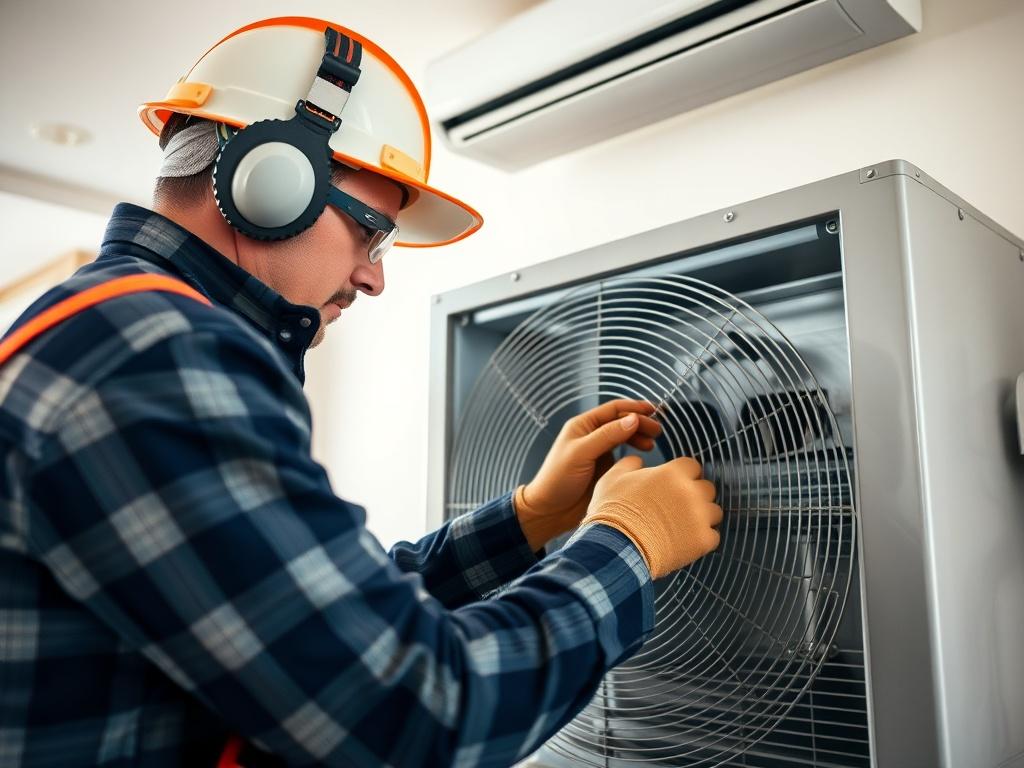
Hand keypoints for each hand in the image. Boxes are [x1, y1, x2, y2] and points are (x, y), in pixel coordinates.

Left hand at [515, 399, 661, 550]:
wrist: (550, 510)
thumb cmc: (557, 479)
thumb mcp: (581, 454)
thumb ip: (607, 436)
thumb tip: (633, 419)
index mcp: (582, 426)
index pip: (613, 410)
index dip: (634, 408)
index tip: (653, 410)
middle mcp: (591, 435)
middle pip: (620, 422)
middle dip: (640, 423)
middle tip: (657, 430)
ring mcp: (598, 451)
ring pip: (623, 437)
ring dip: (638, 437)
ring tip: (652, 443)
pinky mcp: (603, 468)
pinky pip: (622, 455)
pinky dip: (634, 452)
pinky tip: (642, 456)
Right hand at [585, 454, 722, 578]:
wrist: (615, 548)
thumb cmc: (612, 513)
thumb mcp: (612, 478)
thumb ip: (630, 464)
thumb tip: (638, 461)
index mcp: (672, 473)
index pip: (692, 466)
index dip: (684, 476)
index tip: (675, 486)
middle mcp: (691, 491)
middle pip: (707, 488)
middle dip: (696, 496)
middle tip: (678, 508)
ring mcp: (700, 517)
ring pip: (714, 512)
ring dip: (702, 518)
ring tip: (683, 527)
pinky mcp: (703, 540)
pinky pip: (713, 537)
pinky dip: (702, 540)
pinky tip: (685, 543)